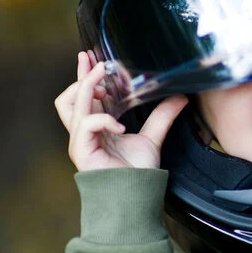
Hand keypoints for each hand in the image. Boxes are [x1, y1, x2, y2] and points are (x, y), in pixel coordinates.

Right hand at [55, 51, 187, 171]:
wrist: (135, 195)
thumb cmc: (137, 172)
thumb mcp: (153, 137)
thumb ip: (162, 116)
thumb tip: (180, 97)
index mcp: (98, 126)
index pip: (86, 96)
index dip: (87, 76)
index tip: (93, 57)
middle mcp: (85, 131)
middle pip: (71, 96)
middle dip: (81, 75)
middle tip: (91, 59)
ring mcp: (80, 140)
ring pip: (71, 104)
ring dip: (85, 87)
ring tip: (101, 77)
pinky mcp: (81, 150)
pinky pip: (87, 125)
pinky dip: (104, 120)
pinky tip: (121, 126)